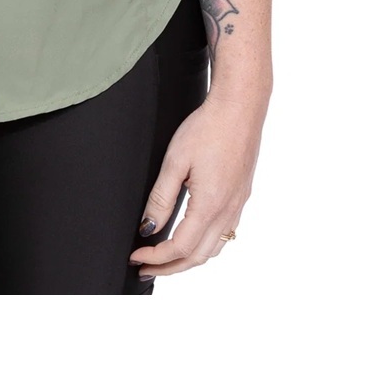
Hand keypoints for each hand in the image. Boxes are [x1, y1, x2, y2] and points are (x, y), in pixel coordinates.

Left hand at [129, 93, 262, 279]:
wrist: (240, 107)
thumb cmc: (208, 128)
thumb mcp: (175, 162)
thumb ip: (161, 198)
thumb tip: (148, 228)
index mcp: (209, 205)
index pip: (179, 247)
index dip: (155, 257)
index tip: (135, 256)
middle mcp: (228, 211)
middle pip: (197, 256)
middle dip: (169, 268)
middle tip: (145, 269)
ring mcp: (238, 205)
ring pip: (214, 248)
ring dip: (188, 260)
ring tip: (165, 259)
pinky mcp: (241, 196)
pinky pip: (224, 233)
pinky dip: (204, 245)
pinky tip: (191, 237)